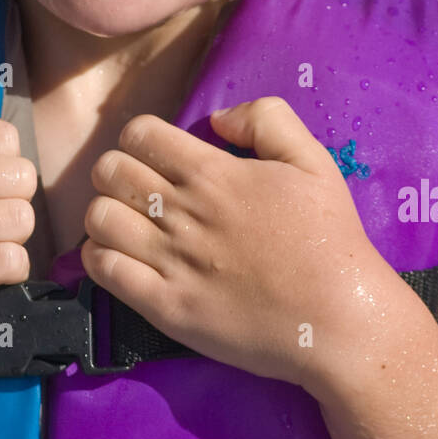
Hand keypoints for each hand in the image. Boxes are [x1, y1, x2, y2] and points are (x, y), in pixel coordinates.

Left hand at [81, 97, 391, 396]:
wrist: (339, 320)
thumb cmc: (330, 239)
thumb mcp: (312, 160)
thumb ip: (266, 119)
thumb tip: (217, 118)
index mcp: (214, 173)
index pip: (138, 134)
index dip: (139, 138)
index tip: (155, 155)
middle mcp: (184, 212)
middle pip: (109, 171)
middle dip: (116, 172)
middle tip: (137, 188)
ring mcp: (171, 262)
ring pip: (98, 218)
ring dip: (105, 213)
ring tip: (127, 222)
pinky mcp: (165, 307)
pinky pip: (104, 270)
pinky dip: (101, 257)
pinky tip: (123, 257)